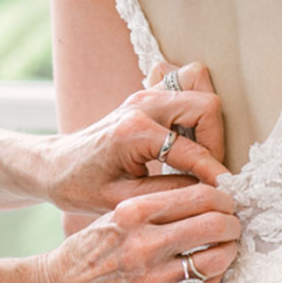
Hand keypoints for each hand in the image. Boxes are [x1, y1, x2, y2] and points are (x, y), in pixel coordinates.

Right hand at [38, 180, 241, 282]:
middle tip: (232, 222)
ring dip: (229, 249)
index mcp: (133, 211)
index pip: (198, 194)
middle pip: (214, 223)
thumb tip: (202, 198)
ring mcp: (155, 275)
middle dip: (232, 221)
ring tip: (225, 245)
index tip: (224, 199)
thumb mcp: (115, 214)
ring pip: (218, 256)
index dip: (221, 196)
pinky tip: (208, 267)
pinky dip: (215, 274)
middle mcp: (146, 242)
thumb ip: (155, 207)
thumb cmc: (90, 250)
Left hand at [41, 62, 228, 214]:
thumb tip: (212, 192)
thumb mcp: (124, 200)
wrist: (55, 166)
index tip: (227, 193)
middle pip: (206, 105)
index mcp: (134, 131)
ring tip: (200, 151)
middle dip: (217, 140)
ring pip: (197, 83)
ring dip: (207, 118)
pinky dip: (193, 104)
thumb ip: (170, 193)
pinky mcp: (145, 95)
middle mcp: (142, 105)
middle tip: (211, 171)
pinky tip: (186, 135)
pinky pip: (182, 82)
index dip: (215, 174)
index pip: (194, 150)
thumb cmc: (80, 185)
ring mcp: (143, 95)